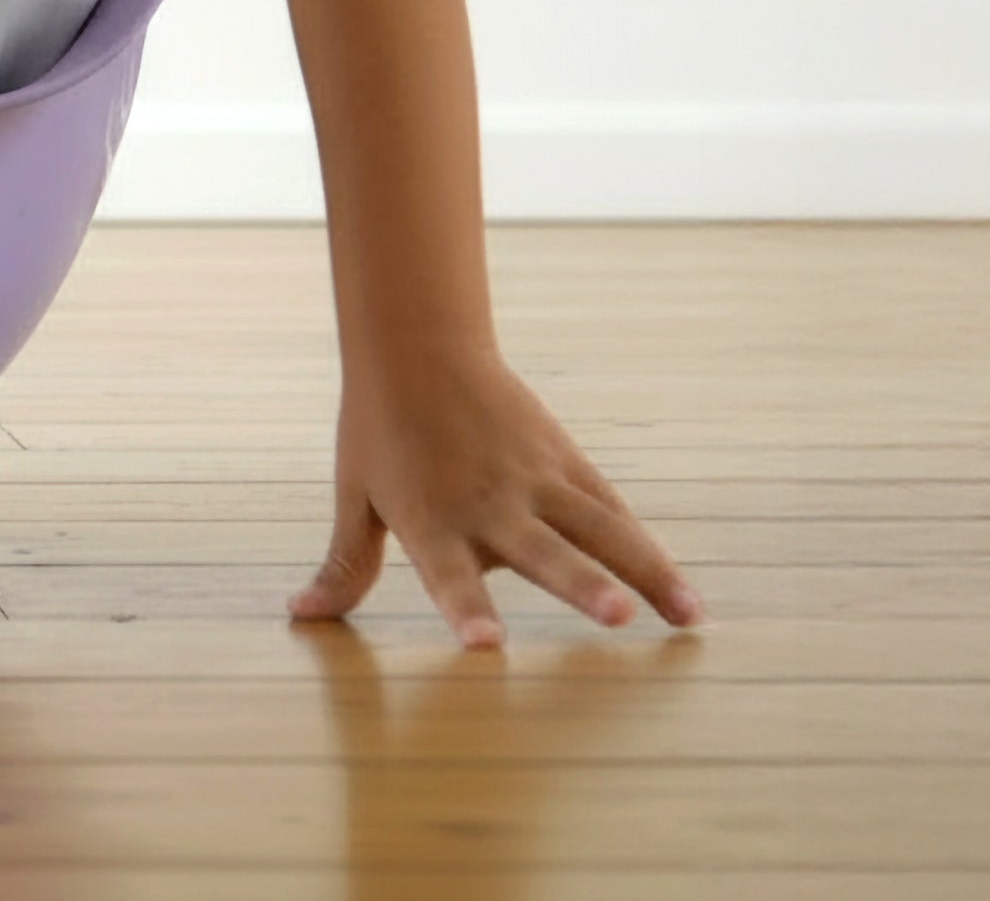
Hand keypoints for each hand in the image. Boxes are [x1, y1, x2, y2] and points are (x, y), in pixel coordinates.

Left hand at [286, 344, 703, 648]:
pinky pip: (609, 510)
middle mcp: (488, 504)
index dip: (465, 608)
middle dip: (580, 585)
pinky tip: (679, 591)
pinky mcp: (564, 461)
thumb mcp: (354, 495)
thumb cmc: (379, 428)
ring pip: (600, 529)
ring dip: (647, 572)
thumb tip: (300, 617)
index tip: (486, 644)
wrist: (418, 345)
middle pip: (542, 551)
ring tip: (690, 619)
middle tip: (617, 616)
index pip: (447, 573)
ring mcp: (534, 479)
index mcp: (429, 520)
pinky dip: (646, 548)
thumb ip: (344, 565)